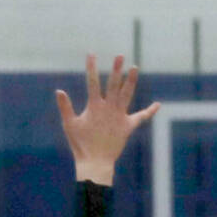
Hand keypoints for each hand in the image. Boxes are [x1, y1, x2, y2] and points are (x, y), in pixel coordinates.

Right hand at [55, 54, 159, 185]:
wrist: (95, 162)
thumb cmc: (80, 144)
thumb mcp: (69, 125)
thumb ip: (65, 107)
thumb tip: (59, 91)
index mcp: (94, 107)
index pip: (92, 82)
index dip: (91, 67)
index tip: (91, 54)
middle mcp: (109, 108)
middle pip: (114, 84)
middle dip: (116, 69)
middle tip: (120, 56)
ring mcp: (120, 116)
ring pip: (127, 94)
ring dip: (131, 81)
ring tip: (134, 68)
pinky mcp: (128, 127)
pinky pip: (141, 117)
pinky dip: (149, 112)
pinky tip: (157, 105)